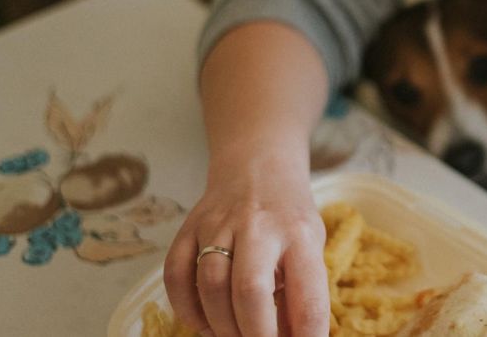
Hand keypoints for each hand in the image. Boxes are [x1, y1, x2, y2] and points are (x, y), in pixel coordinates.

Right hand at [164, 152, 328, 336]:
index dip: (307, 333)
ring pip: (210, 286)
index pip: (306, 292)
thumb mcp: (310, 248)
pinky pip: (176, 276)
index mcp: (299, 234)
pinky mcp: (188, 227)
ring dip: (221, 326)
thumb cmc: (288, 217)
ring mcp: (218, 224)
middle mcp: (258, 226)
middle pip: (249, 289)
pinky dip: (187, 310)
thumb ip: (301, 293)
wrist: (258, 167)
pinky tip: (205, 323)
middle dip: (255, 334)